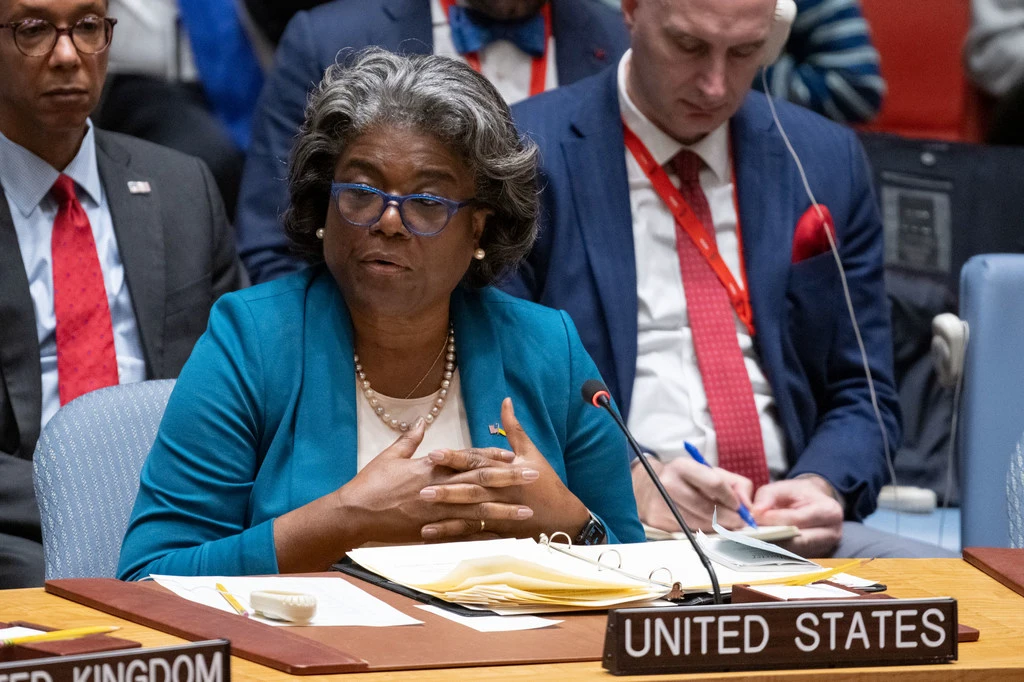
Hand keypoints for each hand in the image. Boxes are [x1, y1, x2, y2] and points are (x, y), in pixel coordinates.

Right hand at [337, 419, 533, 544]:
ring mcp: (437, 511)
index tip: (513, 455)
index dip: (492, 456)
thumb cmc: (370, 484)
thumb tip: (421, 420)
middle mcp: (439, 488)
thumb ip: (410, 439)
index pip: (467, 459)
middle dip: (509, 479)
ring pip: (477, 509)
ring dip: (504, 510)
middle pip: (481, 481)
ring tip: (526, 512)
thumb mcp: (390, 456)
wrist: (354, 514)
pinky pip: (461, 533)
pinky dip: (481, 535)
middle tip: (534, 476)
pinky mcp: (431, 530)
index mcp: (431, 467)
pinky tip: (500, 538)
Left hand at [419, 398, 590, 540]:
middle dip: (447, 489)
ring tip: (423, 517)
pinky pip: (474, 535)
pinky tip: (433, 536)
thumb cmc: (545, 482)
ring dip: (447, 517)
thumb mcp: (531, 452)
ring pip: (470, 515)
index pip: (477, 462)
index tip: (433, 454)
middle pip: (471, 490)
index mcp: (506, 471)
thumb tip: (505, 401)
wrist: (562, 516)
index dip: (455, 458)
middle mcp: (501, 493)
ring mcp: (500, 515)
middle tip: (421, 489)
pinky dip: (455, 536)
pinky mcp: (499, 532)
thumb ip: (514, 428)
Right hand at [632, 456, 753, 531]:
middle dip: (728, 518)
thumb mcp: (709, 472)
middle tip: (738, 522)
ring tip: (723, 525)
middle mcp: (669, 483)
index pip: (714, 483)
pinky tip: (705, 526)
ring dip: (716, 527)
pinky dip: (701, 532)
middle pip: (707, 507)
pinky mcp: (657, 520)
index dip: (730, 498)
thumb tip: (748, 506)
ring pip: (698, 523)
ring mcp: (661, 503)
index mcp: (682, 466)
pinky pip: (687, 531)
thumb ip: (736, 484)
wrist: (647, 487)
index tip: (739, 507)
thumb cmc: (684, 480)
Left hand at [751, 477, 842, 556]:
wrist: (815, 502)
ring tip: (750, 541)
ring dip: (771, 548)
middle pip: (798, 541)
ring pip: (794, 552)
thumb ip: (767, 495)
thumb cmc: (799, 494)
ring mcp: (824, 548)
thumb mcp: (784, 486)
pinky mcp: (815, 556)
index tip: (754, 519)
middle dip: (772, 539)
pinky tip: (758, 547)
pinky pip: (793, 557)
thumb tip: (755, 513)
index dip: (774, 520)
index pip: (798, 519)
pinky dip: (775, 552)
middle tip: (748, 535)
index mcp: (828, 511)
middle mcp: (831, 533)